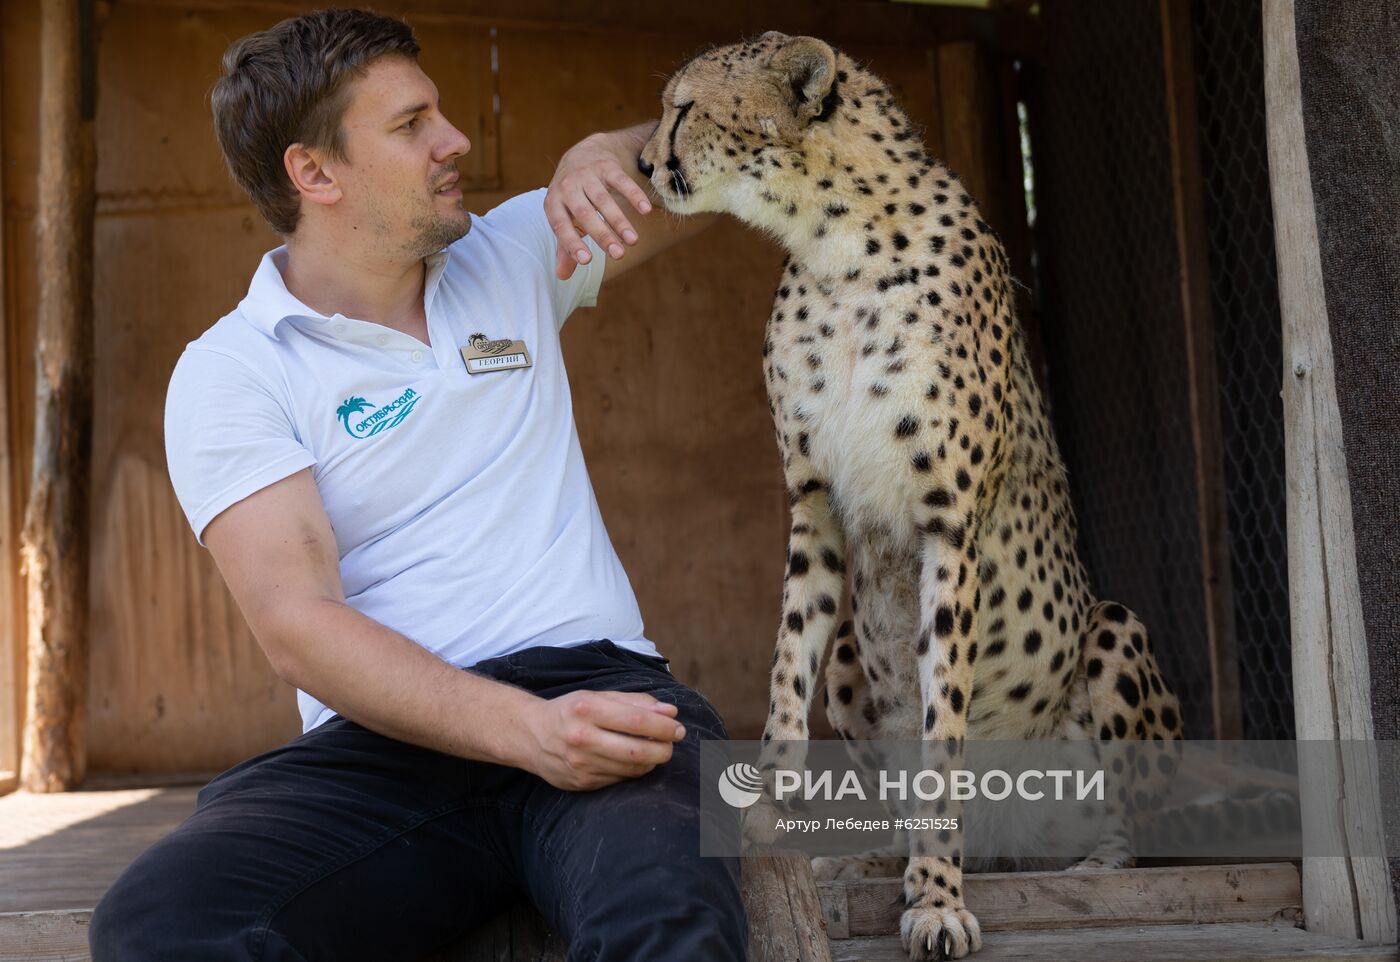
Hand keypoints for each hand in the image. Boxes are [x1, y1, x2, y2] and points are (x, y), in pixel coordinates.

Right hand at [523, 689, 684, 790]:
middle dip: (664, 748)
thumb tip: (671, 711)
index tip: (678, 727)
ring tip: (658, 750)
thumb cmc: (570, 711)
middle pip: (637, 750)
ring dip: (653, 760)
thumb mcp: (597, 697)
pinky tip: (636, 760)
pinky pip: (620, 779)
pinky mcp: (582, 783)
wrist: (531, 736)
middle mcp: (582, 738)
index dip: (664, 725)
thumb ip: (635, 702)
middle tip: (673, 742)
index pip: (636, 720)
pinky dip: (635, 770)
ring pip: (632, 768)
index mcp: (586, 709)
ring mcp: (581, 764)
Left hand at [545, 132, 653, 280]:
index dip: (572, 243)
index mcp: (553, 203)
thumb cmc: (572, 197)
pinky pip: (621, 181)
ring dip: (619, 221)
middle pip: (585, 214)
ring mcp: (587, 174)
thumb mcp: (565, 218)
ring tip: (633, 241)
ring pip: (603, 199)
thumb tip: (562, 277)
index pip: (560, 226)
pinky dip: (633, 195)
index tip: (586, 261)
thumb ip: (565, 247)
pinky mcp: (606, 165)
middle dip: (603, 235)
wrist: (582, 153)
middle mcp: (567, 187)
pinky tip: (644, 210)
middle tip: (619, 255)